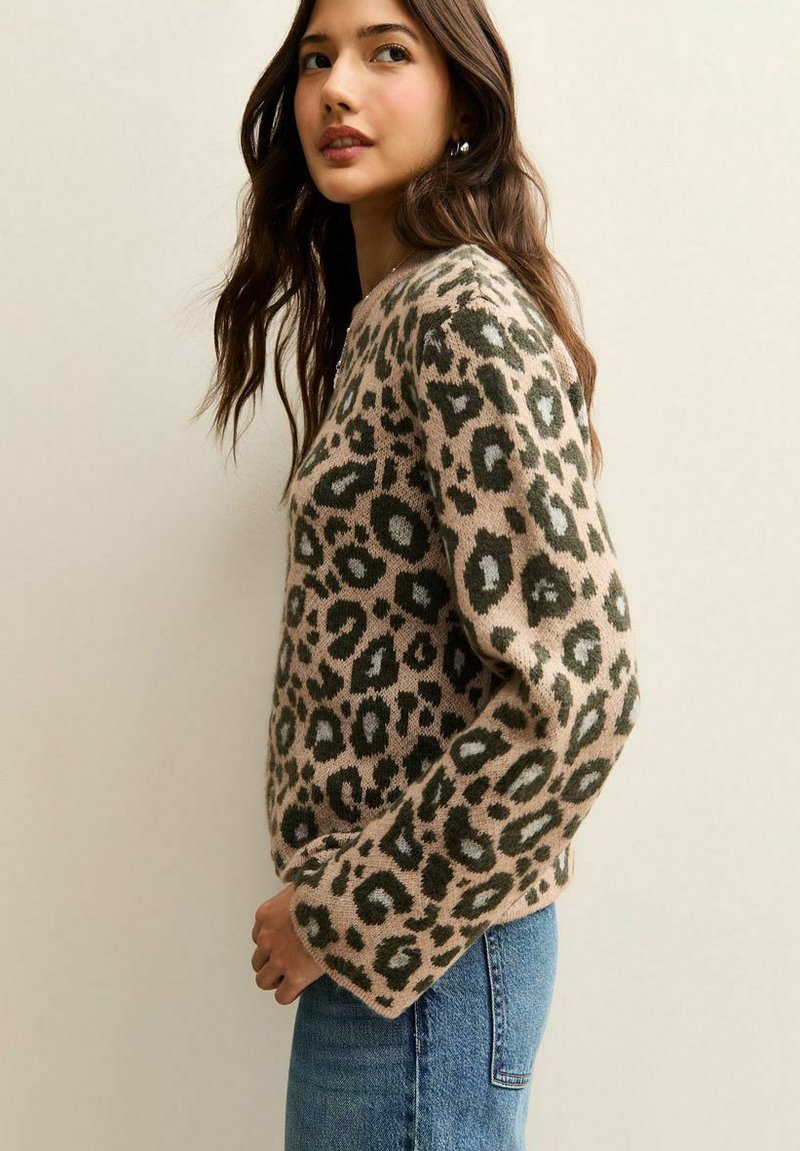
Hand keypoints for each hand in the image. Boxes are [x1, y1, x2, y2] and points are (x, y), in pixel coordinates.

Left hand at [251, 883, 325, 1006]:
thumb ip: (297, 894)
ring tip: (294, 976)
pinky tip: (301, 986)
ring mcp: (279, 958)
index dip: (274, 942)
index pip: (258, 936)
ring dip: (276, 979)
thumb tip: (304, 890)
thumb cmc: (326, 891)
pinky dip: (289, 993)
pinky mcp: (295, 976)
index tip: (289, 942)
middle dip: (272, 963)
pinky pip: (282, 997)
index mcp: (265, 915)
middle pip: (258, 961)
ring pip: (263, 981)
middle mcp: (267, 938)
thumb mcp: (304, 883)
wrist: (340, 906)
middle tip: (290, 962)